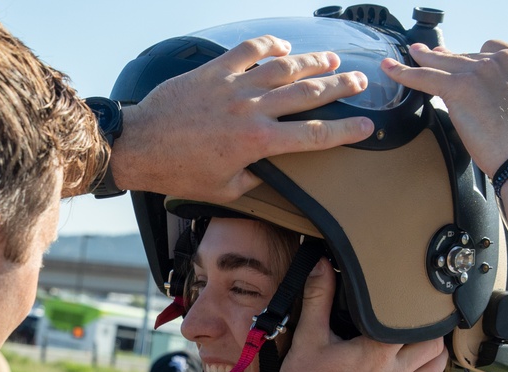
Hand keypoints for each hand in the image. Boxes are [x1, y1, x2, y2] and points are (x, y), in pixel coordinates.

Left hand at [113, 35, 374, 201]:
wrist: (141, 147)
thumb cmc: (179, 173)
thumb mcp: (223, 190)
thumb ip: (254, 180)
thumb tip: (272, 173)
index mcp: (258, 144)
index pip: (313, 135)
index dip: (344, 131)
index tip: (366, 126)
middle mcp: (252, 110)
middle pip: (308, 93)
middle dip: (339, 86)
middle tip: (360, 81)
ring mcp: (233, 86)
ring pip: (284, 66)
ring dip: (312, 61)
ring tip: (332, 59)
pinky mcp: (214, 71)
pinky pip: (248, 49)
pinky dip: (268, 45)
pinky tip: (282, 47)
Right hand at [272, 259, 447, 371]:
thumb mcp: (307, 337)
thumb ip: (317, 298)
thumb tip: (321, 265)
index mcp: (377, 353)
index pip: (417, 326)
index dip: (420, 310)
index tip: (414, 299)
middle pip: (434, 350)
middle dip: (431, 332)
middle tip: (417, 321)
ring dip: (434, 359)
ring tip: (421, 344)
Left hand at [380, 41, 507, 176]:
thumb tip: (507, 102)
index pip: (491, 52)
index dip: (472, 59)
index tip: (464, 64)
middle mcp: (503, 62)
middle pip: (465, 55)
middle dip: (447, 57)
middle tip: (432, 56)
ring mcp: (480, 72)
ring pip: (443, 61)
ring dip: (424, 58)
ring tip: (411, 55)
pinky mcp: (460, 87)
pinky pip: (424, 76)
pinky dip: (404, 72)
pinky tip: (391, 69)